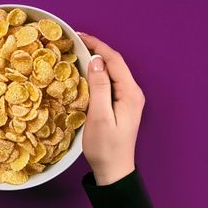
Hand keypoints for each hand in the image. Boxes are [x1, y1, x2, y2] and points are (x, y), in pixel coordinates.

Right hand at [79, 33, 144, 185]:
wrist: (114, 171)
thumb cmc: (106, 147)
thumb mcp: (99, 116)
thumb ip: (99, 88)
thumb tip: (96, 61)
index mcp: (130, 93)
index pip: (114, 60)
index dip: (97, 45)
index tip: (79, 36)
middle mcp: (132, 93)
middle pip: (114, 63)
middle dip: (96, 49)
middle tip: (74, 42)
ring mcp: (127, 99)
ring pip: (111, 72)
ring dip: (96, 60)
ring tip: (77, 52)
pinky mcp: (120, 105)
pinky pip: (109, 82)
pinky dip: (97, 73)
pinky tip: (85, 73)